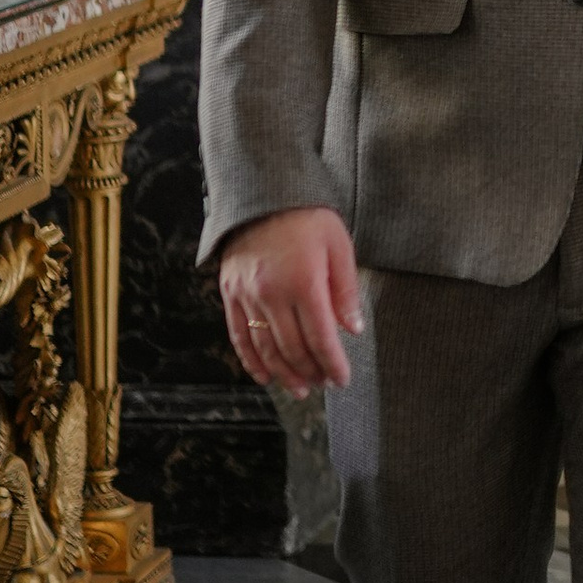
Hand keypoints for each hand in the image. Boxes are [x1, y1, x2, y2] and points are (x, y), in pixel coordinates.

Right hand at [220, 206, 363, 395]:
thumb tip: (353, 330)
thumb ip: (345, 291)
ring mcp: (247, 294)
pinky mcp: (230, 292)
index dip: (332, 363)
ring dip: (283, 373)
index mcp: (303, 281)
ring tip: (300, 388)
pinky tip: (265, 376)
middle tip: (324, 383)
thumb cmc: (307, 217)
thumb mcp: (338, 245)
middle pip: (292, 347)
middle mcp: (272, 293)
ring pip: (265, 347)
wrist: (262, 194)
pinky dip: (251, 360)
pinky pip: (238, 335)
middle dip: (311, 371)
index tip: (342, 379)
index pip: (320, 337)